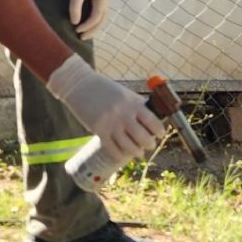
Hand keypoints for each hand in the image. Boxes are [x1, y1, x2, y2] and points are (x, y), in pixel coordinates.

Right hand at [47, 55, 164, 160]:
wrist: (80, 86)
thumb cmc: (104, 89)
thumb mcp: (124, 94)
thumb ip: (136, 105)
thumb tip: (150, 121)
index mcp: (132, 103)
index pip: (152, 121)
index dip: (159, 131)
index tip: (161, 135)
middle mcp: (123, 114)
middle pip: (143, 137)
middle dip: (149, 144)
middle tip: (150, 145)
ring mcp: (110, 124)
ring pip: (129, 146)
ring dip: (137, 152)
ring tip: (139, 153)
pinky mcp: (98, 131)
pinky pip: (113, 149)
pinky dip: (120, 155)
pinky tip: (124, 155)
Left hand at [69, 0, 108, 40]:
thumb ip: (75, 7)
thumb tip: (75, 22)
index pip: (96, 18)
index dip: (86, 26)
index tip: (76, 30)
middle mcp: (105, 1)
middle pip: (102, 21)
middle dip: (92, 31)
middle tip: (81, 38)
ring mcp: (103, 0)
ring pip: (101, 18)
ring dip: (93, 27)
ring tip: (83, 34)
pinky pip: (98, 13)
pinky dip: (93, 21)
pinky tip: (84, 24)